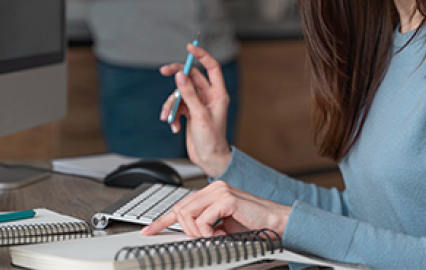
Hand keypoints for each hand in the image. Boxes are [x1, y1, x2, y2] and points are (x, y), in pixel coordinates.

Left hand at [141, 181, 291, 237]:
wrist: (278, 224)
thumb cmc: (254, 226)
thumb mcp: (222, 227)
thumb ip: (204, 225)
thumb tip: (186, 234)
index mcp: (211, 193)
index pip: (180, 205)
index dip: (162, 221)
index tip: (148, 231)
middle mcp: (214, 188)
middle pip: (180, 210)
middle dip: (187, 230)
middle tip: (206, 238)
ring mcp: (220, 191)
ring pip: (186, 214)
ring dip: (198, 232)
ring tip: (216, 236)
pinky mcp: (226, 198)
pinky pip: (202, 219)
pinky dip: (208, 232)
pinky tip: (222, 233)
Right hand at [159, 44, 231, 177]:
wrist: (209, 159)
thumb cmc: (212, 139)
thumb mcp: (199, 115)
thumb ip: (189, 94)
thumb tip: (180, 75)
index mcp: (218, 94)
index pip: (211, 67)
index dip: (201, 56)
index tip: (189, 48)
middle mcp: (209, 97)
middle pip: (191, 77)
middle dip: (177, 76)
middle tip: (164, 71)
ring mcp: (198, 104)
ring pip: (180, 93)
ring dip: (172, 104)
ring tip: (169, 117)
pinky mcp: (190, 112)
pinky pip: (177, 106)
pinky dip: (173, 115)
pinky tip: (174, 126)